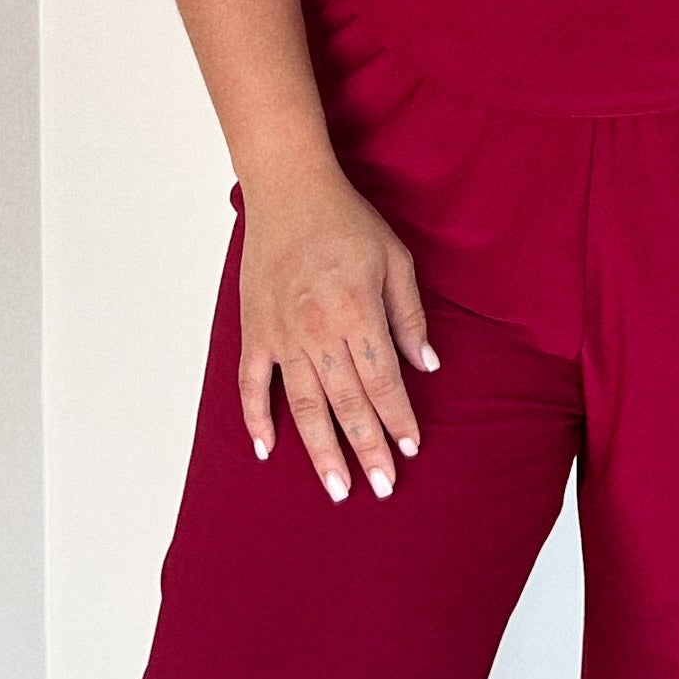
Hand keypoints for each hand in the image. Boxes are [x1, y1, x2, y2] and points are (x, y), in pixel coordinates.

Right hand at [237, 160, 436, 502]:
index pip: (383, 382)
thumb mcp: (395, 260)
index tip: (411, 449)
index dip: (398, 419)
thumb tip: (426, 366)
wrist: (289, 191)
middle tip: (381, 487)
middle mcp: (318, 331)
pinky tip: (268, 450)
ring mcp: (281, 334)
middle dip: (367, 450)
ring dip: (321, 450)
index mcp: (357, 312)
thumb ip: (409, 317)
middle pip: (347, 404)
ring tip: (337, 487)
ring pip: (303, 405)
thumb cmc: (346, 222)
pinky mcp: (255, 330)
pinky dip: (257, 418)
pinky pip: (252, 384)